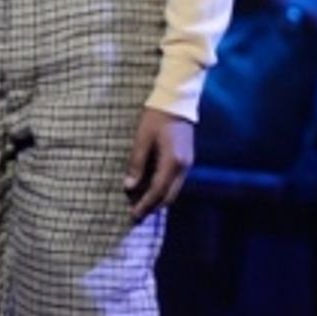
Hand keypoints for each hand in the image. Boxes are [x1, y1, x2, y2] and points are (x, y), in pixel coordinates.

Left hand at [123, 107, 193, 222]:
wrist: (176, 100)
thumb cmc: (156, 117)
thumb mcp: (142, 139)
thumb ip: (136, 164)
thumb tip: (128, 187)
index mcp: (172, 162)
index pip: (158, 192)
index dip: (145, 205)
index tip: (133, 215)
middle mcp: (183, 167)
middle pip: (169, 196)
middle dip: (152, 206)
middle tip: (136, 213)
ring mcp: (187, 163)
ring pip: (173, 190)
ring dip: (158, 198)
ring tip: (141, 202)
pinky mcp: (186, 158)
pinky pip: (175, 181)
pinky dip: (163, 188)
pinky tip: (151, 187)